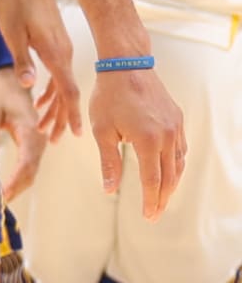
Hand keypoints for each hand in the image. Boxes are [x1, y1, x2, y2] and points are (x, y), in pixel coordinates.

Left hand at [0, 0, 78, 142]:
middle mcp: (62, 53)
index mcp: (55, 53)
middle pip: (66, 93)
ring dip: (54, 106)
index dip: (71, 113)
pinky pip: (57, 73)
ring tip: (45, 127)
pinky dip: (51, 90)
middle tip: (53, 140)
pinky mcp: (54, 42)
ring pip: (62, 84)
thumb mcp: (13, 33)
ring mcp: (60, 48)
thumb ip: (22, 59)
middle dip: (60, 117)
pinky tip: (40, 99)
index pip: (68, 91)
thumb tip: (29, 85)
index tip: (76, 133)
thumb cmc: (16, 3)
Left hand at [0, 64, 44, 197]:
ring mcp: (39, 141)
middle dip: (16, 188)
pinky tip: (7, 187)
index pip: (27, 163)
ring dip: (18, 186)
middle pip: (32, 171)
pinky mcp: (34, 142)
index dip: (15, 182)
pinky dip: (19, 177)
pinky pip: (29, 164)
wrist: (11, 77)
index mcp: (31, 129)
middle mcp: (40, 137)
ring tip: (0, 200)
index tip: (2, 195)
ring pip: (32, 170)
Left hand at [89, 66, 185, 219]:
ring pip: (178, 163)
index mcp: (147, 140)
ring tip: (161, 198)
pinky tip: (167, 172)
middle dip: (162, 198)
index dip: (151, 201)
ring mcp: (174, 126)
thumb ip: (109, 162)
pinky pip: (180, 148)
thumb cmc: (108, 97)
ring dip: (171, 183)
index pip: (153, 181)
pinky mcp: (176, 119)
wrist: (126, 65)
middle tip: (155, 214)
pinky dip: (175, 164)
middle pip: (169, 176)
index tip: (148, 216)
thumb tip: (109, 189)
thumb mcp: (102, 131)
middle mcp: (167, 135)